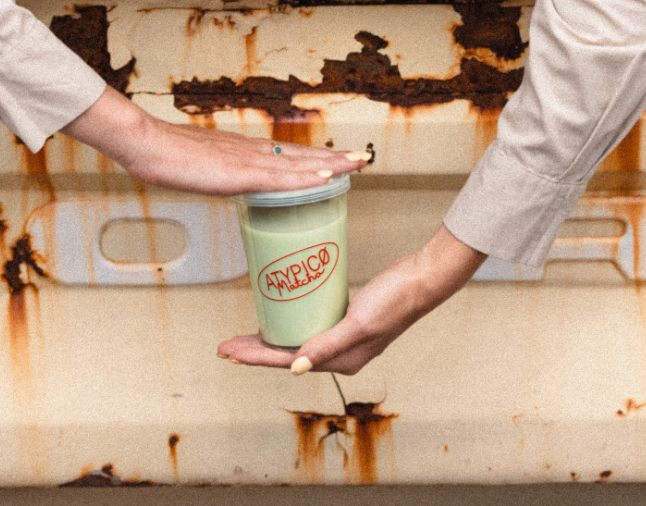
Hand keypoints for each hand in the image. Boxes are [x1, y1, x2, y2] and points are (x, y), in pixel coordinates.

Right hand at [61, 87, 368, 194]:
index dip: (316, 157)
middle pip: (300, 154)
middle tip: (363, 159)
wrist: (146, 144)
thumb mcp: (200, 166)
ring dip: (328, 164)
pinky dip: (303, 178)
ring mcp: (245, 161)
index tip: (339, 160)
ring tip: (355, 165)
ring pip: (296, 163)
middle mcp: (251, 152)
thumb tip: (230, 182)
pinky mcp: (236, 173)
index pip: (288, 154)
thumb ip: (220, 173)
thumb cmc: (165, 156)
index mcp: (243, 152)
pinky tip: (323, 178)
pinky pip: (278, 178)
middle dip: (333, 158)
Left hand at [218, 225, 484, 373]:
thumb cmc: (396, 300)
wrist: (422, 278)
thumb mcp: (360, 322)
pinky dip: (288, 323)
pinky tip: (277, 316)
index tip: (229, 353)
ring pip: (295, 340)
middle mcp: (340, 353)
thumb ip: (328, 344)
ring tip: (242, 338)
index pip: (287, 361)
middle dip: (254, 351)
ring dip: (267, 339)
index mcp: (342, 360)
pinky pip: (309, 325)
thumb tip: (294, 367)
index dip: (255, 357)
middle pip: (286, 353)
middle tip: (224, 347)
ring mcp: (342, 336)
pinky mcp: (345, 317)